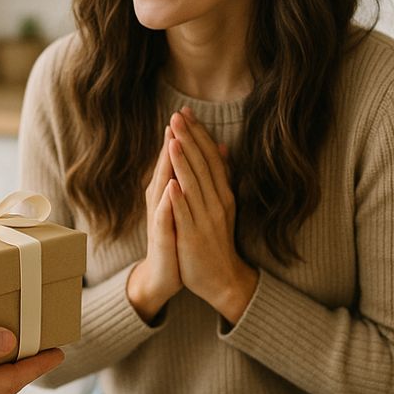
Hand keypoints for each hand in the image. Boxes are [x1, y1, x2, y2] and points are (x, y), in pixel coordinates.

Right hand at [127, 124, 182, 321]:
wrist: (163, 274)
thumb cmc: (177, 236)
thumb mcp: (187, 204)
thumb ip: (193, 178)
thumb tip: (215, 151)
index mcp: (167, 191)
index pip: (173, 159)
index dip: (180, 137)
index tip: (186, 112)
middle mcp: (159, 200)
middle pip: (165, 167)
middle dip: (171, 142)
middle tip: (176, 117)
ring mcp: (158, 217)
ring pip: (162, 186)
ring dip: (166, 165)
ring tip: (172, 143)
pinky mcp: (160, 236)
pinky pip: (163, 217)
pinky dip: (167, 202)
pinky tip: (171, 188)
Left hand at [167, 108, 257, 323]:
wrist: (223, 279)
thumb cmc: (217, 238)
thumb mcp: (223, 204)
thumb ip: (221, 176)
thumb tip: (222, 147)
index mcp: (222, 194)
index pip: (210, 157)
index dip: (198, 135)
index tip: (186, 113)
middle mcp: (216, 203)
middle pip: (202, 166)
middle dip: (189, 140)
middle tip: (177, 115)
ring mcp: (205, 219)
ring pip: (194, 186)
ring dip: (183, 162)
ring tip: (173, 140)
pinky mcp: (192, 236)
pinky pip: (185, 215)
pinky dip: (179, 199)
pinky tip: (171, 184)